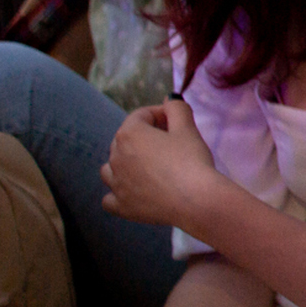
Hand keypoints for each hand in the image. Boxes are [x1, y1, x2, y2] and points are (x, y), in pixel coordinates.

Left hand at [101, 98, 219, 229]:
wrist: (195, 199)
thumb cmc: (191, 160)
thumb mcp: (188, 128)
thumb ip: (177, 109)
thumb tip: (170, 100)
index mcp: (129, 134)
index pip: (141, 115)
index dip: (161, 114)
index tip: (177, 120)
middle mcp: (115, 157)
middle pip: (125, 139)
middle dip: (145, 136)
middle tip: (171, 142)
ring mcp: (115, 184)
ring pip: (111, 167)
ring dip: (125, 163)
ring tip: (147, 167)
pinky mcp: (121, 206)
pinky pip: (109, 197)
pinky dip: (118, 193)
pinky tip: (133, 191)